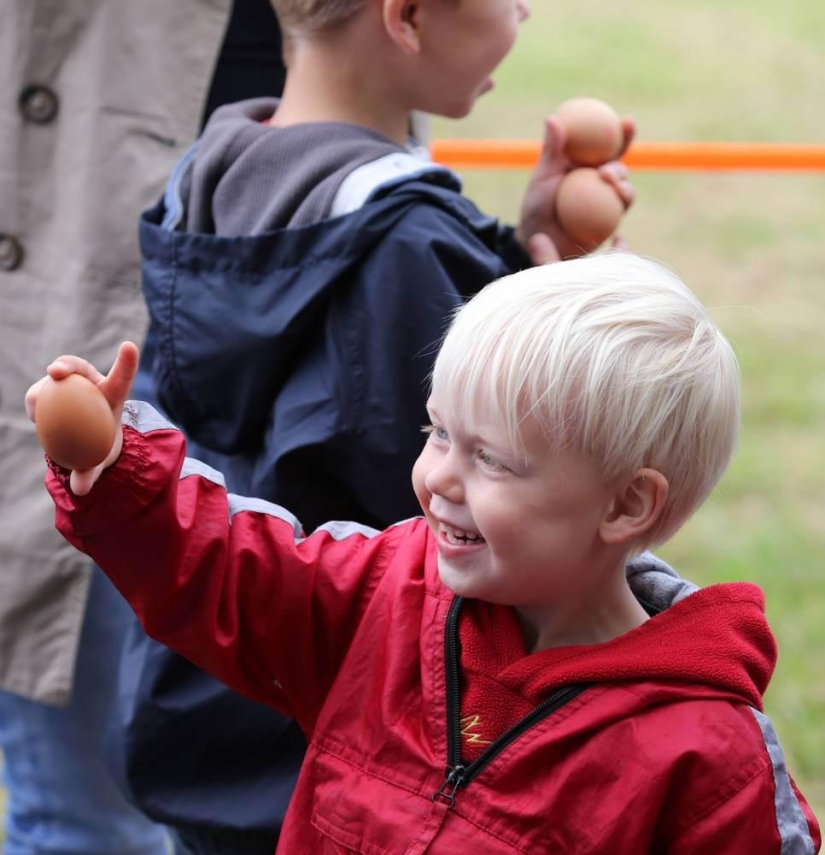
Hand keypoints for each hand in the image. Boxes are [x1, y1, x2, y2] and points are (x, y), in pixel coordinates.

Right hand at [25, 341, 139, 495]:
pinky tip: (35, 414)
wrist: (83, 439)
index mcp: (112, 395)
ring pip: (54, 379)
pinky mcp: (49, 390)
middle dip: (67, 363)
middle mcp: (90, 383)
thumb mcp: (98, 460)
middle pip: (80, 367)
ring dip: (44, 387)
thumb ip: (90, 473)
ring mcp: (69, 384)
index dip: (126, 361)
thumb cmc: (98, 446)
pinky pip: (39, 392)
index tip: (129, 345)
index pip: (122, 377)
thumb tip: (81, 489)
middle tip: (54, 371)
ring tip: (37, 408)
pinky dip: (35, 400)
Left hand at [517, 114, 636, 261]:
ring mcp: (607, 199)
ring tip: (610, 180)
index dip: (621, 132)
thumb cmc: (536, 206)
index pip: (605, 143)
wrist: (539, 239)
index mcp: (585, 164)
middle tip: (611, 158)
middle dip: (626, 155)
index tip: (627, 121)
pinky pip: (623, 206)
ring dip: (623, 178)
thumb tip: (552, 117)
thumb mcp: (542, 177)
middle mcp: (598, 179)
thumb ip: (551, 149)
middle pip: (620, 160)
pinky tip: (621, 195)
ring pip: (625, 182)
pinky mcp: (613, 218)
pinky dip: (625, 198)